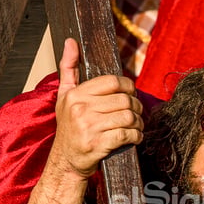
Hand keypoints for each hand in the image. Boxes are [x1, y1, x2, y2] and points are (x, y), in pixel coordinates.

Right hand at [49, 39, 143, 179]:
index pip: (112, 81)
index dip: (128, 86)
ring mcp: (89, 128)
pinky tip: (134, 137)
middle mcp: (80, 109)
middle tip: (137, 113)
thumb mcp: (65, 96)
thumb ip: (69, 68)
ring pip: (128, 117)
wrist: (66, 161)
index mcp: (75, 95)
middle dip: (136, 107)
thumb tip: (71, 41)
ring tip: (136, 125)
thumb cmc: (69, 127)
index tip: (130, 94)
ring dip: (138, 122)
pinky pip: (126, 134)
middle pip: (124, 100)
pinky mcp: (98, 145)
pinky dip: (136, 136)